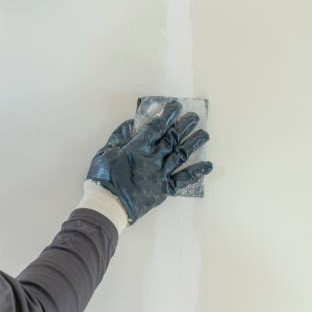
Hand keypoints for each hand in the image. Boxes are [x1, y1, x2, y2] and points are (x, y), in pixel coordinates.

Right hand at [86, 101, 212, 225]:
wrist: (109, 205)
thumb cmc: (104, 178)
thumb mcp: (105, 152)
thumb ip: (119, 137)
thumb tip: (131, 124)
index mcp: (138, 147)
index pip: (157, 125)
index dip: (167, 114)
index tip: (175, 106)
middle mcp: (154, 157)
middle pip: (173, 137)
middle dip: (185, 125)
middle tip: (194, 117)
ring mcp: (161, 173)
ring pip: (182, 154)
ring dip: (194, 143)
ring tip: (204, 134)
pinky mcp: (164, 188)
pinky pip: (184, 179)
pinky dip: (197, 172)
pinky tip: (208, 165)